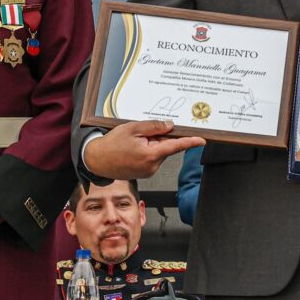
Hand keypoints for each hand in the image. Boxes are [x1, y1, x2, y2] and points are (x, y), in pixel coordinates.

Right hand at [83, 121, 203, 179]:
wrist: (97, 160)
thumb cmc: (112, 144)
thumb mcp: (133, 128)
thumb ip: (153, 127)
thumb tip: (170, 126)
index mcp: (151, 155)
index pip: (175, 146)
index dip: (190, 142)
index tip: (202, 140)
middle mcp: (152, 166)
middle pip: (165, 147)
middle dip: (158, 138)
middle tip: (141, 133)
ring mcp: (149, 171)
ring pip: (159, 152)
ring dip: (151, 144)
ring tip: (133, 142)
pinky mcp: (145, 173)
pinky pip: (152, 158)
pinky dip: (147, 151)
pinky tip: (133, 149)